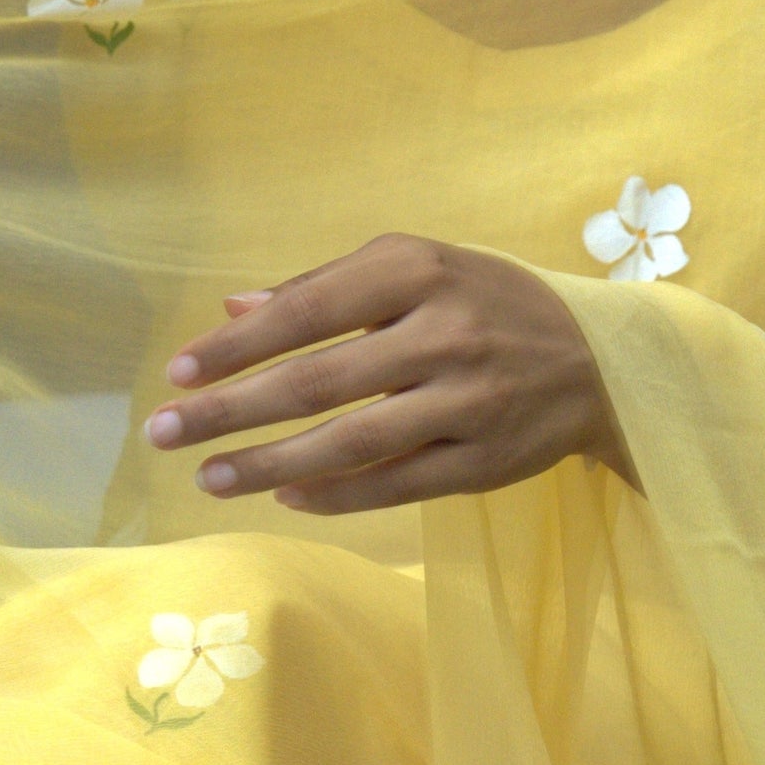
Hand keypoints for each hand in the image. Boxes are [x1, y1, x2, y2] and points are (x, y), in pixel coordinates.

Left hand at [144, 234, 637, 514]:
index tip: (177, 372)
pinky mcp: (486, 461)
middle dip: (231, 411)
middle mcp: (444, 333)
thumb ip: (324, 288)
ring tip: (210, 477)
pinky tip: (285, 494)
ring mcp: (468, 402)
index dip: (238, 349)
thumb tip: (231, 312)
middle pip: (317, 381)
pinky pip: (396, 484)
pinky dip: (335, 494)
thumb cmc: (485, 305)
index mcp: (419, 271)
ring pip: (352, 441)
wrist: (599, 362)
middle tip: (164, 433)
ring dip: (270, 463)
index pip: (308, 311)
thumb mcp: (416, 270)